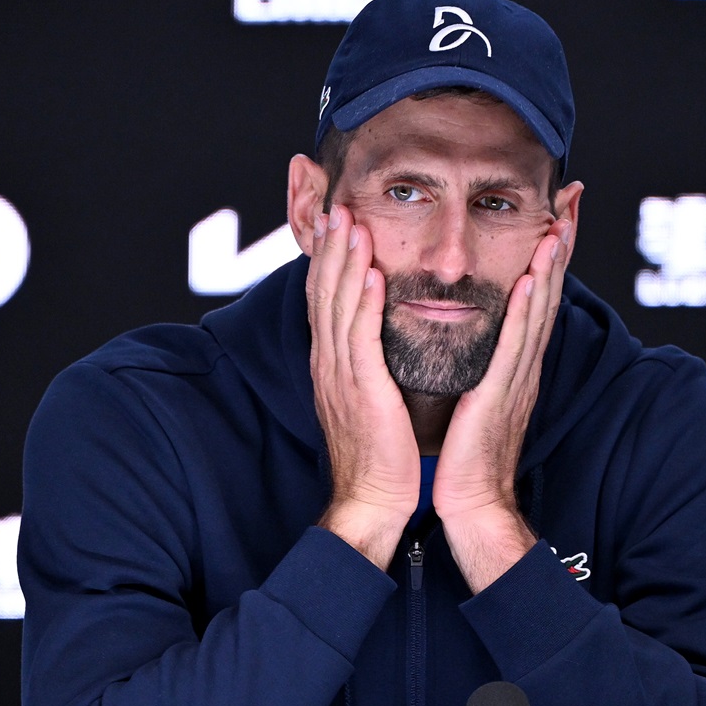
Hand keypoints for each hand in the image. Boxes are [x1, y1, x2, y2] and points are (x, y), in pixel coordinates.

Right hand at [307, 204, 420, 569]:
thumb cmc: (380, 456)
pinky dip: (364, 302)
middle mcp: (329, 364)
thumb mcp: (367, 399)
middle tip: (337, 204)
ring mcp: (341, 375)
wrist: (373, 500)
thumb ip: (366, 364)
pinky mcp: (361, 390)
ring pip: (339, 306)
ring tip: (351, 221)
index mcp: (332, 365)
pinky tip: (370, 273)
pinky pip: (360, 338)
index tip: (336, 222)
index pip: (325, 300)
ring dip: (345, 261)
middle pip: (325, 293)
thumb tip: (375, 336)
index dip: (329, 259)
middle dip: (331, 246)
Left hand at [434, 218, 574, 591]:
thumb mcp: (477, 400)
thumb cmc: (467, 459)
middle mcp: (524, 366)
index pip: (536, 299)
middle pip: (549, 294)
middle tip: (570, 199)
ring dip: (551, 265)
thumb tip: (479, 341)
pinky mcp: (504, 394)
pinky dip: (529, 308)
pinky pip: (518, 343)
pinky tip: (534, 278)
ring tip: (560, 223)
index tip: (556, 214)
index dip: (548, 256)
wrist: (471, 504)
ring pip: (540, 311)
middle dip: (560, 246)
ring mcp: (519, 379)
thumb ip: (484, 368)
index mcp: (515, 366)